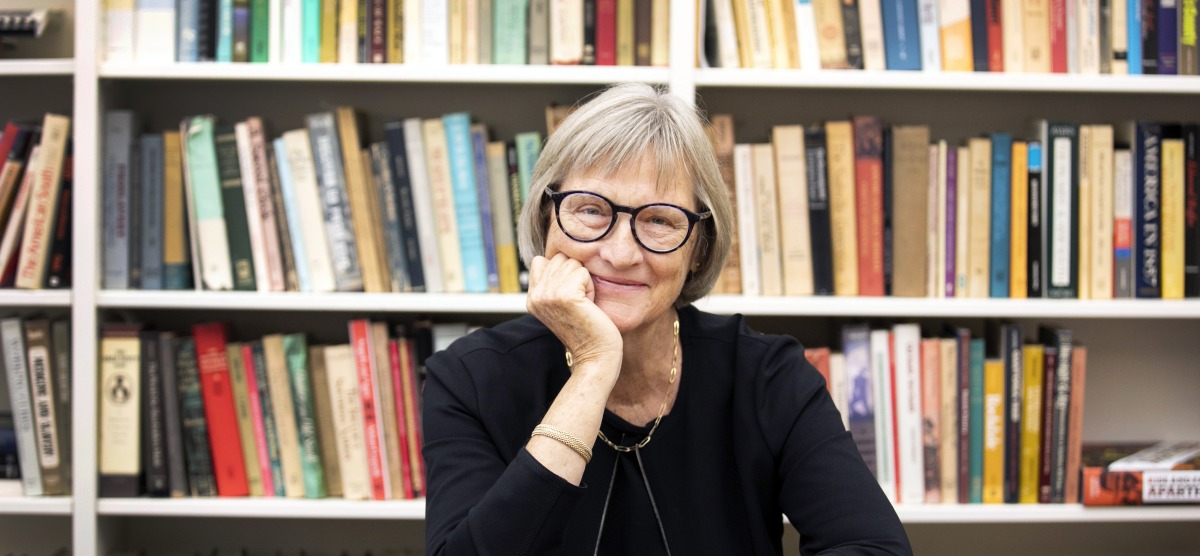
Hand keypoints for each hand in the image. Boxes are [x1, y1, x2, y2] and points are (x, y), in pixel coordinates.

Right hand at [527, 254, 622, 374]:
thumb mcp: (561, 304)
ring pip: (573, 263)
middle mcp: (536, 295)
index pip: (542, 261)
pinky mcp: (565, 295)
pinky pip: (583, 272)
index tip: (570, 298)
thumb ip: (553, 282)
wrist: (595, 357)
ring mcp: (548, 295)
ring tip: (584, 304)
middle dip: (575, 276)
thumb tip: (557, 256)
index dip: (562, 273)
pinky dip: (591, 287)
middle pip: (560, 258)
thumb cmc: (587, 330)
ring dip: (584, 281)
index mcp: (532, 298)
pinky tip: (589, 306)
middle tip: (579, 303)